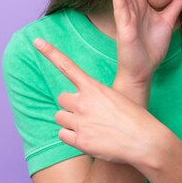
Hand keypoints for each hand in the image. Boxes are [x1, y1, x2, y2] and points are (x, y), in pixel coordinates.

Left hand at [33, 38, 164, 165]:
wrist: (145, 141)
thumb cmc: (134, 118)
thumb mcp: (116, 98)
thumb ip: (95, 97)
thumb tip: (80, 104)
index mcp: (94, 87)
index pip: (67, 66)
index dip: (50, 52)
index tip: (36, 41)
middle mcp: (84, 102)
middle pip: (61, 98)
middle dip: (70, 105)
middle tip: (87, 113)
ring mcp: (80, 122)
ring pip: (59, 117)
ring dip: (69, 121)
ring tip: (89, 127)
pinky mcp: (80, 141)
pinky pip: (62, 135)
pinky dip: (70, 137)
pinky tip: (87, 139)